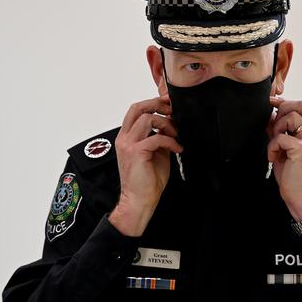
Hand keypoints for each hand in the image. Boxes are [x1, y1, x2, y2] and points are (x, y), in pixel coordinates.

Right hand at [109, 95, 182, 235]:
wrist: (139, 199)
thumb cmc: (146, 180)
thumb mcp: (155, 152)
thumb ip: (159, 137)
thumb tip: (171, 125)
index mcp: (127, 137)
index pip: (136, 110)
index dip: (152, 102)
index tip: (168, 104)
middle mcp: (125, 138)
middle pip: (138, 108)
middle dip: (157, 104)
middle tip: (171, 110)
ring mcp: (128, 144)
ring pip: (148, 119)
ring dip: (166, 124)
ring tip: (175, 135)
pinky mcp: (136, 152)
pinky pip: (157, 137)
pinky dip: (171, 141)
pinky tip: (177, 148)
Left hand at [268, 96, 301, 220]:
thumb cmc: (295, 176)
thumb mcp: (287, 150)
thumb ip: (281, 132)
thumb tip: (269, 117)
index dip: (286, 102)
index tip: (272, 104)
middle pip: (301, 104)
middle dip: (283, 109)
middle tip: (274, 125)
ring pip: (290, 118)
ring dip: (276, 129)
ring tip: (275, 145)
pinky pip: (281, 137)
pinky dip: (272, 146)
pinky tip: (273, 157)